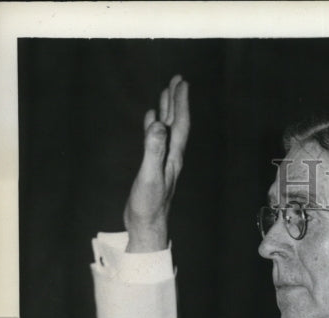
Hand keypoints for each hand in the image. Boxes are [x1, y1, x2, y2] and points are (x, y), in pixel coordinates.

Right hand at [124, 75, 189, 251]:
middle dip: (177, 101)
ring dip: (167, 111)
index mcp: (173, 157)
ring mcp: (162, 162)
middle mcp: (171, 157)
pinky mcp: (153, 167)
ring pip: (167, 130)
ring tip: (166, 94)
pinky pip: (155, 140)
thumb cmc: (148, 205)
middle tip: (177, 80)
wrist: (147, 226)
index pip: (180, 125)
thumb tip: (158, 125)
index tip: (181, 83)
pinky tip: (151, 120)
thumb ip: (153, 150)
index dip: (181, 103)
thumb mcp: (150, 176)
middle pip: (177, 123)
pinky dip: (153, 126)